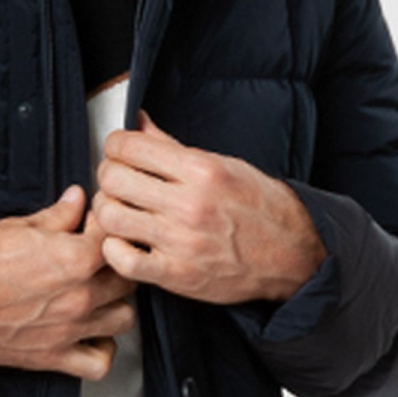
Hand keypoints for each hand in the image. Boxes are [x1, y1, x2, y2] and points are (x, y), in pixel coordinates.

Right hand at [0, 185, 138, 379]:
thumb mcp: (18, 227)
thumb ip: (57, 216)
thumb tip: (76, 201)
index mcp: (74, 258)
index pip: (116, 240)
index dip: (107, 230)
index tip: (94, 228)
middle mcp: (79, 296)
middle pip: (127, 280)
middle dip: (116, 267)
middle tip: (99, 262)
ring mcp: (69, 329)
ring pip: (124, 319)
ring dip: (116, 306)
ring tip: (100, 297)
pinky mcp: (52, 357)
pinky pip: (99, 364)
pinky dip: (102, 351)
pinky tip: (92, 336)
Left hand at [92, 113, 327, 307]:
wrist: (291, 253)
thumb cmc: (260, 208)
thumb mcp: (223, 165)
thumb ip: (173, 147)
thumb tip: (139, 122)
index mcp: (200, 170)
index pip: (131, 146)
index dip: (116, 145)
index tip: (119, 151)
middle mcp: (188, 204)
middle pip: (114, 179)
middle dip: (108, 175)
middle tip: (117, 181)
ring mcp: (180, 242)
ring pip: (111, 218)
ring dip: (106, 211)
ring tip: (119, 211)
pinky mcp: (177, 275)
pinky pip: (123, 261)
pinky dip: (113, 250)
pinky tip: (124, 242)